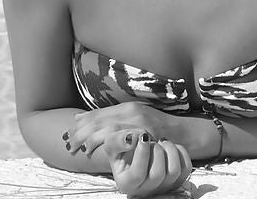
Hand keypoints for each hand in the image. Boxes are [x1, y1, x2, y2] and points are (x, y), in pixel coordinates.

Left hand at [65, 102, 182, 156]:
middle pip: (100, 119)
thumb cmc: (161, 129)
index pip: (99, 113)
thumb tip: (92, 121)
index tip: (69, 131)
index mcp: (128, 107)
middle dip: (81, 131)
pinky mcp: (145, 133)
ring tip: (79, 149)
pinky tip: (95, 150)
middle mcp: (132, 111)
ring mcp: (138, 122)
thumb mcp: (139, 119)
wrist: (187, 132)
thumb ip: (118, 120)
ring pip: (106, 127)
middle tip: (69, 143)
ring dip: (89, 138)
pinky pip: (120, 136)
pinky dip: (104, 143)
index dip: (82, 122)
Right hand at [103, 129, 191, 196]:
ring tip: (161, 142)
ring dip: (170, 150)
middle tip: (151, 141)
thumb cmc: (123, 146)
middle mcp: (144, 190)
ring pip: (174, 172)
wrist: (135, 147)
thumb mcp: (113, 141)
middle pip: (158, 174)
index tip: (143, 137)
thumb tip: (132, 140)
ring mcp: (162, 187)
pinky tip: (169, 147)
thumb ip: (117, 141)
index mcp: (126, 183)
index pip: (137, 174)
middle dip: (157, 151)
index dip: (143, 153)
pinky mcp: (176, 180)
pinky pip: (186, 168)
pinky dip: (180, 152)